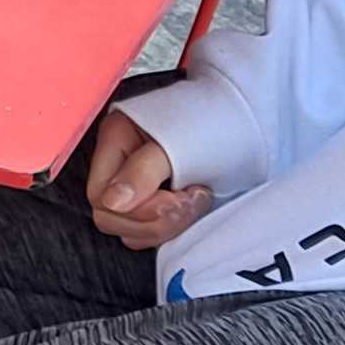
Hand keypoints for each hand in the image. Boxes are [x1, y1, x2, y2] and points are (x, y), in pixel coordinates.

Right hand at [78, 105, 211, 253]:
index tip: (177, 196)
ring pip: (132, 231)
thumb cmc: (213, 117)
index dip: (137, 209)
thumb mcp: (177, 141)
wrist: (244, 114)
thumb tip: (112, 202)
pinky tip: (194, 204)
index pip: (101, 197)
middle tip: (192, 197)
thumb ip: (142, 171)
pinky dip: (174, 227)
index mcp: (115, 140)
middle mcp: (120, 164)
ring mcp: (137, 184)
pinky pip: (152, 231)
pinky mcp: (156, 200)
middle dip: (156, 219)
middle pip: (111, 218)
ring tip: (198, 196)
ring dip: (169, 225)